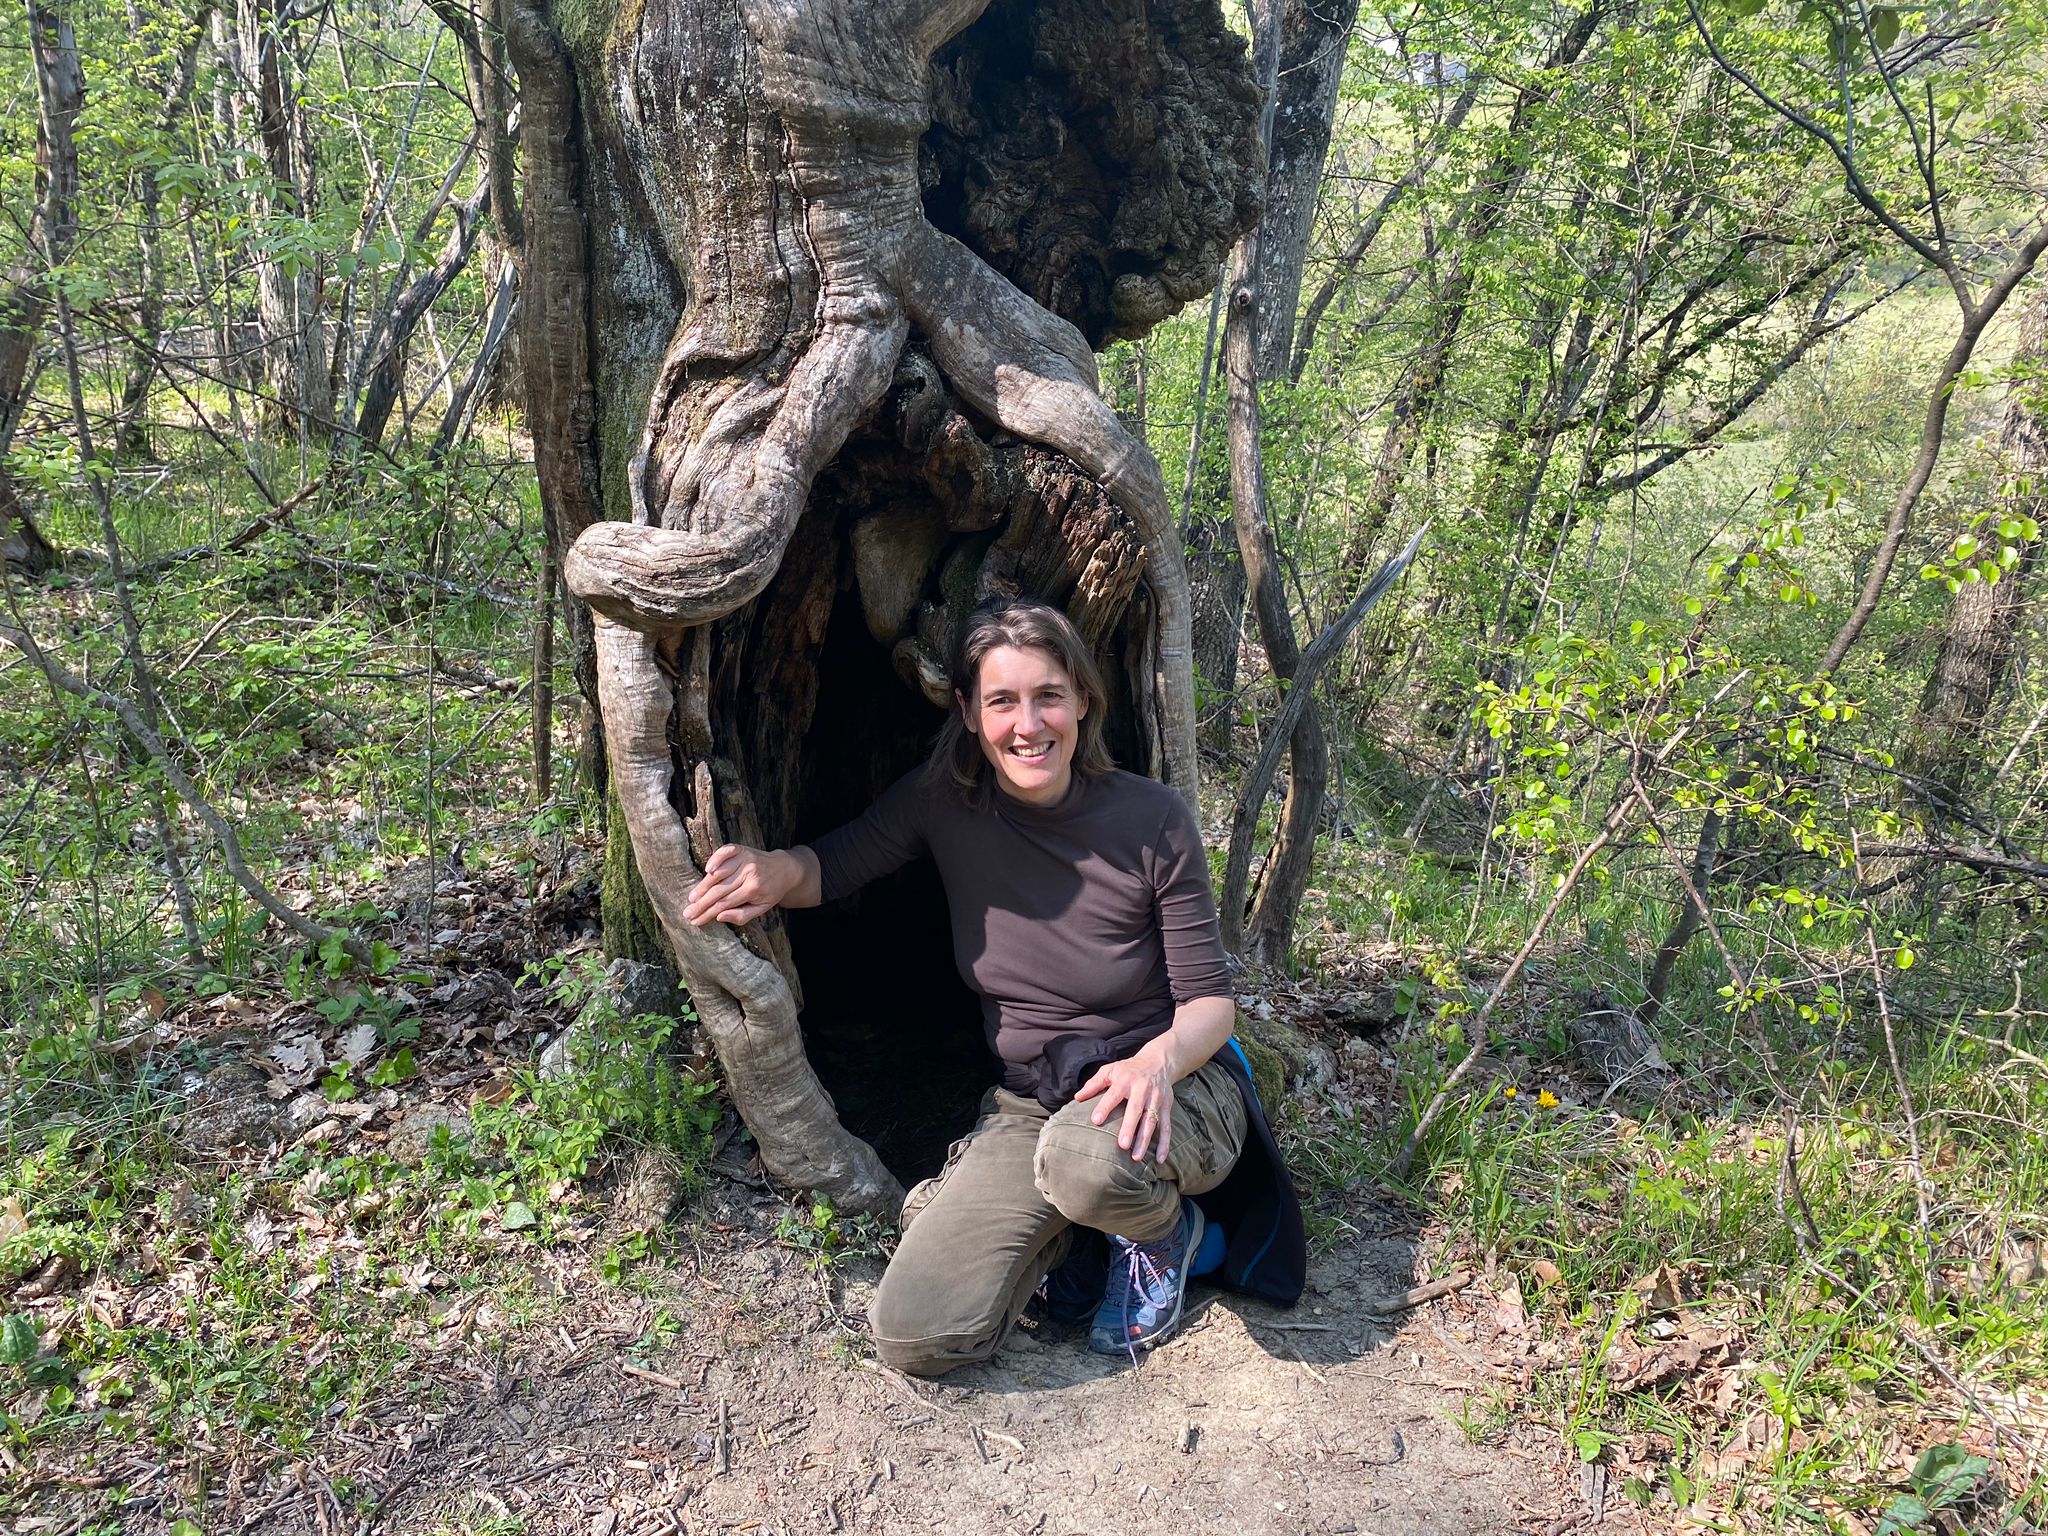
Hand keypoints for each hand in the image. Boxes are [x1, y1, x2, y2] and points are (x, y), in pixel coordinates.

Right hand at [684, 844, 801, 926]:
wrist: (785, 869)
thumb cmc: (770, 892)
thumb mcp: (761, 908)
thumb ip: (741, 916)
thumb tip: (719, 916)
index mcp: (753, 889)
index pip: (724, 904)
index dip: (708, 913)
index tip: (695, 921)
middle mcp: (748, 873)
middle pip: (719, 890)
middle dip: (701, 903)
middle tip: (687, 913)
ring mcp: (745, 859)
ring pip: (719, 873)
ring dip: (703, 885)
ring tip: (692, 898)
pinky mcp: (742, 849)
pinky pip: (726, 851)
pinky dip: (715, 858)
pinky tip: (707, 869)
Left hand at [1075, 1050, 1175, 1164]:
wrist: (1158, 1062)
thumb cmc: (1128, 1069)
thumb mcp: (1110, 1070)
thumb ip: (1094, 1084)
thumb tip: (1077, 1098)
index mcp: (1126, 1079)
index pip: (1114, 1094)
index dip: (1105, 1107)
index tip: (1095, 1121)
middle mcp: (1143, 1089)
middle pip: (1136, 1109)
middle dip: (1130, 1127)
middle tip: (1122, 1145)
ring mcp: (1156, 1099)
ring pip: (1152, 1120)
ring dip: (1145, 1139)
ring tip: (1136, 1157)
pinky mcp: (1167, 1107)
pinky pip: (1167, 1126)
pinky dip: (1165, 1143)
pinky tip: (1160, 1159)